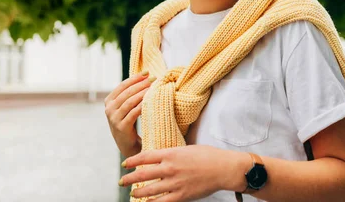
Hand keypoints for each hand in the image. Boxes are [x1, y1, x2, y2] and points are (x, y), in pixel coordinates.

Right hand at [105, 71, 152, 157]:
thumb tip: (145, 75)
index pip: (123, 85)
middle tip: (154, 78)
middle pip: (127, 92)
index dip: (135, 78)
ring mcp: (113, 119)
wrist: (127, 144)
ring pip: (130, 101)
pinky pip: (134, 113)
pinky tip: (150, 100)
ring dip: (143, 93)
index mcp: (108, 101)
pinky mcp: (121, 127)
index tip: (147, 72)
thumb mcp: (125, 106)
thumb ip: (129, 94)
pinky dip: (142, 105)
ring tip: (154, 88)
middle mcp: (109, 109)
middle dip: (141, 84)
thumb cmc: (129, 121)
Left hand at [119, 145, 248, 200]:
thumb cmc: (208, 156)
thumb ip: (172, 154)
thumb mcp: (186, 149)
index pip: (145, 157)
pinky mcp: (181, 195)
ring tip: (132, 193)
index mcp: (171, 154)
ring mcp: (175, 183)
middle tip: (122, 180)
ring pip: (149, 190)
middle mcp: (170, 168)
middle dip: (129, 178)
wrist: (223, 168)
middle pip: (143, 174)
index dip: (132, 161)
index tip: (125, 164)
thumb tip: (160, 157)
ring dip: (138, 193)